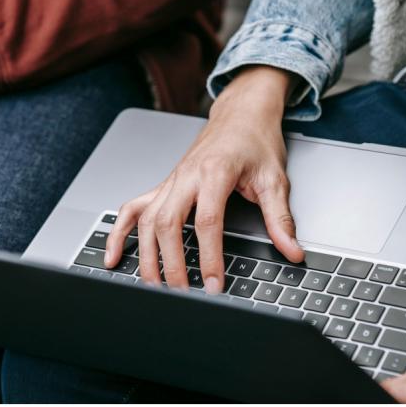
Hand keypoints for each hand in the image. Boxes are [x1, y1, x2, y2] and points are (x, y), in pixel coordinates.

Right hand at [105, 66, 304, 290]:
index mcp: (213, 173)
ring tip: (152, 286)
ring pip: (146, 220)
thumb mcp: (274, 179)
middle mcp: (185, 177)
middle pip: (167, 223)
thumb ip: (280, 218)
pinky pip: (132, 209)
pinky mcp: (163, 186)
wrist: (240, 113)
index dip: (209, 257)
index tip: (213, 284)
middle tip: (180, 293)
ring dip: (146, 255)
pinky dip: (119, 233)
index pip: (206, 222)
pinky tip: (114, 256)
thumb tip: (292, 251)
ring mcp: (170, 181)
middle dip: (170, 262)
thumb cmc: (254, 140)